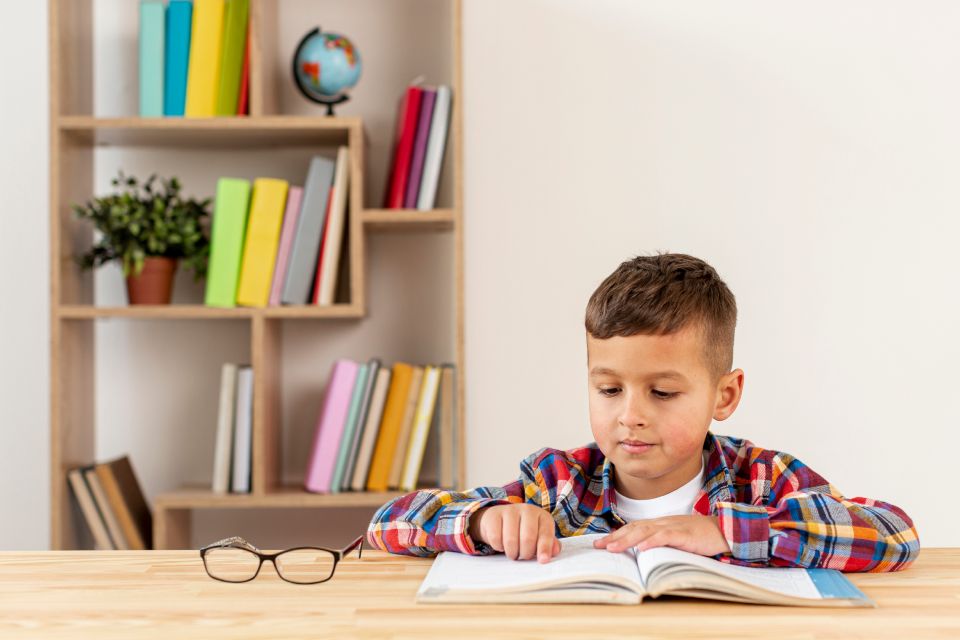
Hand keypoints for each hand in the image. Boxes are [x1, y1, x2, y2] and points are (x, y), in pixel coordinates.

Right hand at [469, 503, 561, 562]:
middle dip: (525, 553)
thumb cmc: (524, 530)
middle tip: (523, 556)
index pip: (546, 533)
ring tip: (513, 552)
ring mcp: (510, 510)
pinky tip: (502, 544)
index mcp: (542, 516)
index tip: (543, 560)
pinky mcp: (494, 515)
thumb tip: (555, 551)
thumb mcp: (539, 536)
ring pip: (511, 540)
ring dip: (512, 552)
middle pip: (527, 538)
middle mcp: (528, 510)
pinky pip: (496, 538)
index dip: (544, 548)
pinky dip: (498, 546)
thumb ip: (548, 544)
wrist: (500, 518)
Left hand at [592, 515, 731, 556]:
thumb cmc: (700, 537)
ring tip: (613, 548)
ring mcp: (673, 527)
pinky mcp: (685, 534)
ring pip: (646, 531)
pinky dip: (653, 541)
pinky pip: (666, 536)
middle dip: (615, 537)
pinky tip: (642, 548)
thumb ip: (660, 542)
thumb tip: (640, 553)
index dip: (616, 535)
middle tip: (598, 546)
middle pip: (634, 528)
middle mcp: (663, 523)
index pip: (633, 528)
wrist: (725, 530)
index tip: (600, 544)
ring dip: (627, 539)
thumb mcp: (676, 539)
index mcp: (660, 524)